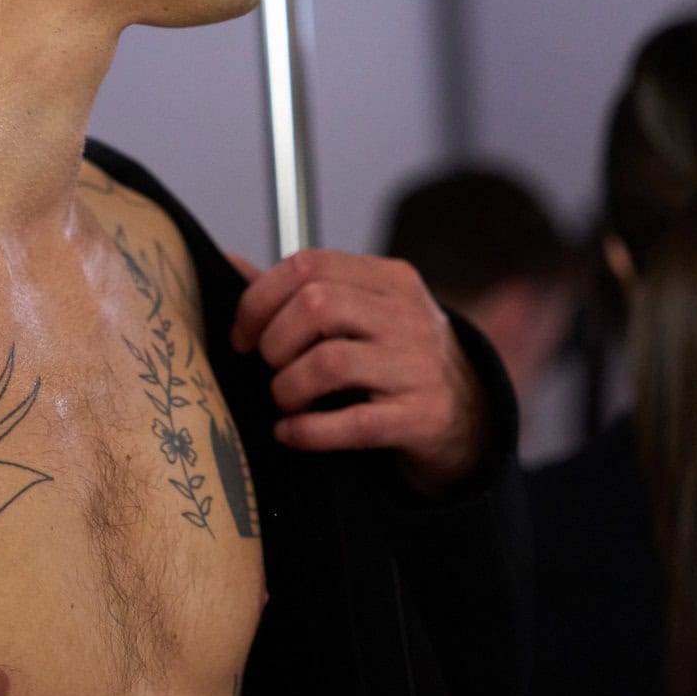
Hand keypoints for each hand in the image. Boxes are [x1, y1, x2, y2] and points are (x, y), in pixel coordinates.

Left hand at [228, 249, 485, 489]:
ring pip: (330, 362)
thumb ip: (299, 290)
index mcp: (390, 278)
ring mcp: (418, 366)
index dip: (259, 299)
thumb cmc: (395, 357)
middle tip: (267, 366)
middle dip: (274, 341)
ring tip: (283, 400)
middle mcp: (408, 315)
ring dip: (287, 387)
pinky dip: (308, 431)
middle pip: (316, 304)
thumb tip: (227, 262)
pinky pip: (352, 423)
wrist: (469, 415)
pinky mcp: (422, 417)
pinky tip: (290, 432)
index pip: (309, 264)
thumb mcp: (361, 312)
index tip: (243, 335)